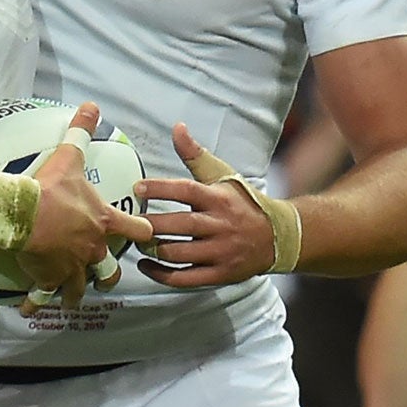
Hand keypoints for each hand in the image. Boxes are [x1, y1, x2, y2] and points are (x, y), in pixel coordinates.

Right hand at [18, 104, 155, 314]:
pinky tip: (29, 311)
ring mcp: (72, 267)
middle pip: (110, 271)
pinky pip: (45, 296)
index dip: (144, 231)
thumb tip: (92, 105)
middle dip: (108, 275)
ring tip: (71, 296)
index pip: (139, 230)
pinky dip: (36, 304)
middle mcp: (93, 248)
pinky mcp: (49, 278)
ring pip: (81, 288)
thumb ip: (82, 132)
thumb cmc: (50, 185)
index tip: (147, 235)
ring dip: (76, 292)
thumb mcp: (69, 156)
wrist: (21, 211)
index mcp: (104, 222)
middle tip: (104, 274)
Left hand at [133, 124, 282, 286]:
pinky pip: (185, 278)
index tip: (138, 188)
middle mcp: (221, 225)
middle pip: (181, 225)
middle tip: (129, 222)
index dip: (161, 189)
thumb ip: (195, 155)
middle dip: (152, 225)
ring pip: (180, 253)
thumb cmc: (243, 203)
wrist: (277, 236)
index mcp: (219, 198)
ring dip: (153, 250)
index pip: (187, 190)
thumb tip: (177, 128)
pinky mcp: (220, 274)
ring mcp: (221, 252)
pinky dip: (161, 274)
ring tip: (137, 242)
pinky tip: (147, 265)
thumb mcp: (222, 175)